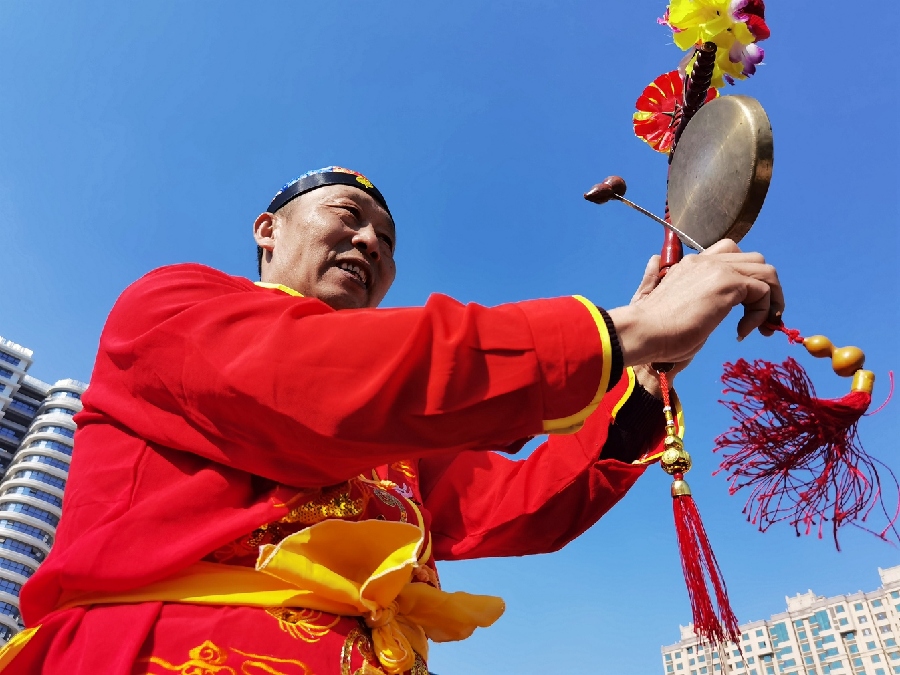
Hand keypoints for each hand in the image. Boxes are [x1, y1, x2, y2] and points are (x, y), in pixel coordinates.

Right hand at [607, 239, 783, 368]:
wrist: (644, 331)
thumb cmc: (649, 326)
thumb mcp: (657, 298)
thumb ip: (656, 278)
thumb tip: (654, 260)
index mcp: (691, 265)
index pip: (731, 255)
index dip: (745, 281)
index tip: (742, 310)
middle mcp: (706, 261)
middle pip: (755, 261)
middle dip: (766, 290)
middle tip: (760, 320)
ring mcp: (718, 269)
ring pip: (766, 272)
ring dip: (771, 300)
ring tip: (761, 327)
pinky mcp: (728, 284)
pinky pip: (763, 292)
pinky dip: (762, 314)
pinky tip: (742, 332)